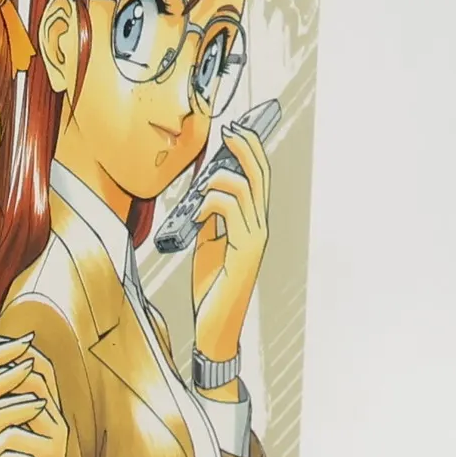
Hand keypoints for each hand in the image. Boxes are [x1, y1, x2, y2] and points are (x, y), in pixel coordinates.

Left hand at [190, 124, 271, 375]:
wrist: (215, 329)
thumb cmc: (212, 289)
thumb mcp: (206, 246)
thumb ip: (210, 221)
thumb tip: (203, 195)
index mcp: (252, 225)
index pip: (259, 178)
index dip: (251, 150)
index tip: (236, 128)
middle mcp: (260, 228)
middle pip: (260, 175)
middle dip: (245, 147)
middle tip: (228, 129)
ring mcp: (255, 240)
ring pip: (244, 188)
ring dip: (215, 180)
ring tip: (196, 192)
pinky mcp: (245, 253)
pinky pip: (229, 211)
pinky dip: (209, 203)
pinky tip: (195, 214)